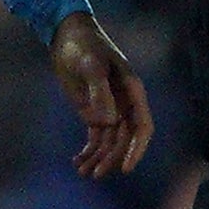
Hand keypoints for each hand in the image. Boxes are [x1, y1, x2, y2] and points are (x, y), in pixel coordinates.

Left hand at [49, 10, 154, 178]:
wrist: (66, 35)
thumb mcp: (90, 65)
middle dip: (111, 158)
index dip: (136, 148)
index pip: (142, 126)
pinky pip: (96, 137)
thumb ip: (99, 91)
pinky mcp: (93, 112)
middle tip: (94, 174)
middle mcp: (124, 103)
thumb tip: (108, 121)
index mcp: (132, 91)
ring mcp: (109, 109)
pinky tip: (77, 162)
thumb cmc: (83, 45)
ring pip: (109, 142)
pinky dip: (88, 151)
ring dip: (98, 158)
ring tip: (83, 172)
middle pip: (124, 139)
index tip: (125, 168)